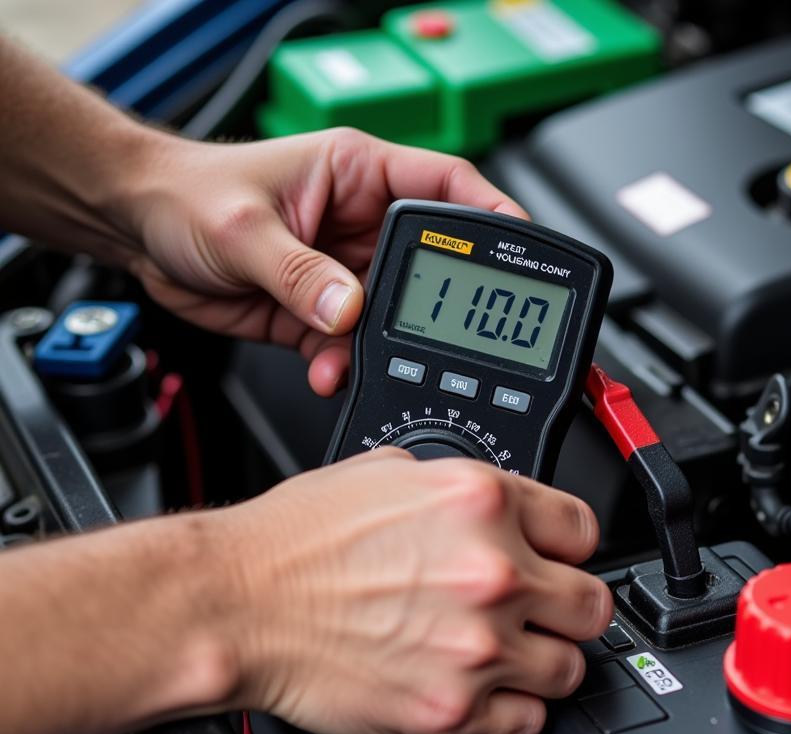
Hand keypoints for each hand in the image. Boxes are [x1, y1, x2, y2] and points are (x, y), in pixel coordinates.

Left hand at [121, 128, 526, 395]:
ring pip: (396, 320)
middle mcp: (361, 225)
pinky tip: (327, 371)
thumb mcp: (244, 229)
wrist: (137, 234)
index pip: (446, 190)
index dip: (492, 219)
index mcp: (359, 176)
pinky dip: (345, 368)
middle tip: (436, 336)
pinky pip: (352, 348)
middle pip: (432, 270)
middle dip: (435, 308)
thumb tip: (348, 312)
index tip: (524, 252)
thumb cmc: (186, 196)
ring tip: (350, 359)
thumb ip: (299, 274)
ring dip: (382, 349)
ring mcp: (344, 274)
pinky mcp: (320, 314)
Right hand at [215, 448, 611, 733]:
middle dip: (567, 610)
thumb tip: (501, 512)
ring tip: (502, 657)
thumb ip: (465, 491)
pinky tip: (478, 691)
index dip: (568, 548)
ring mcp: (477, 645)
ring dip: (541, 664)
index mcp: (482, 503)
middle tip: (538, 614)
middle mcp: (492, 572)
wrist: (238, 603)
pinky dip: (509, 712)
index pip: (585, 531)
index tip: (556, 562)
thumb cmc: (296, 541)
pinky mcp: (451, 708)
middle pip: (592, 605)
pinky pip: (526, 722)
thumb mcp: (391, 473)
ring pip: (569, 669)